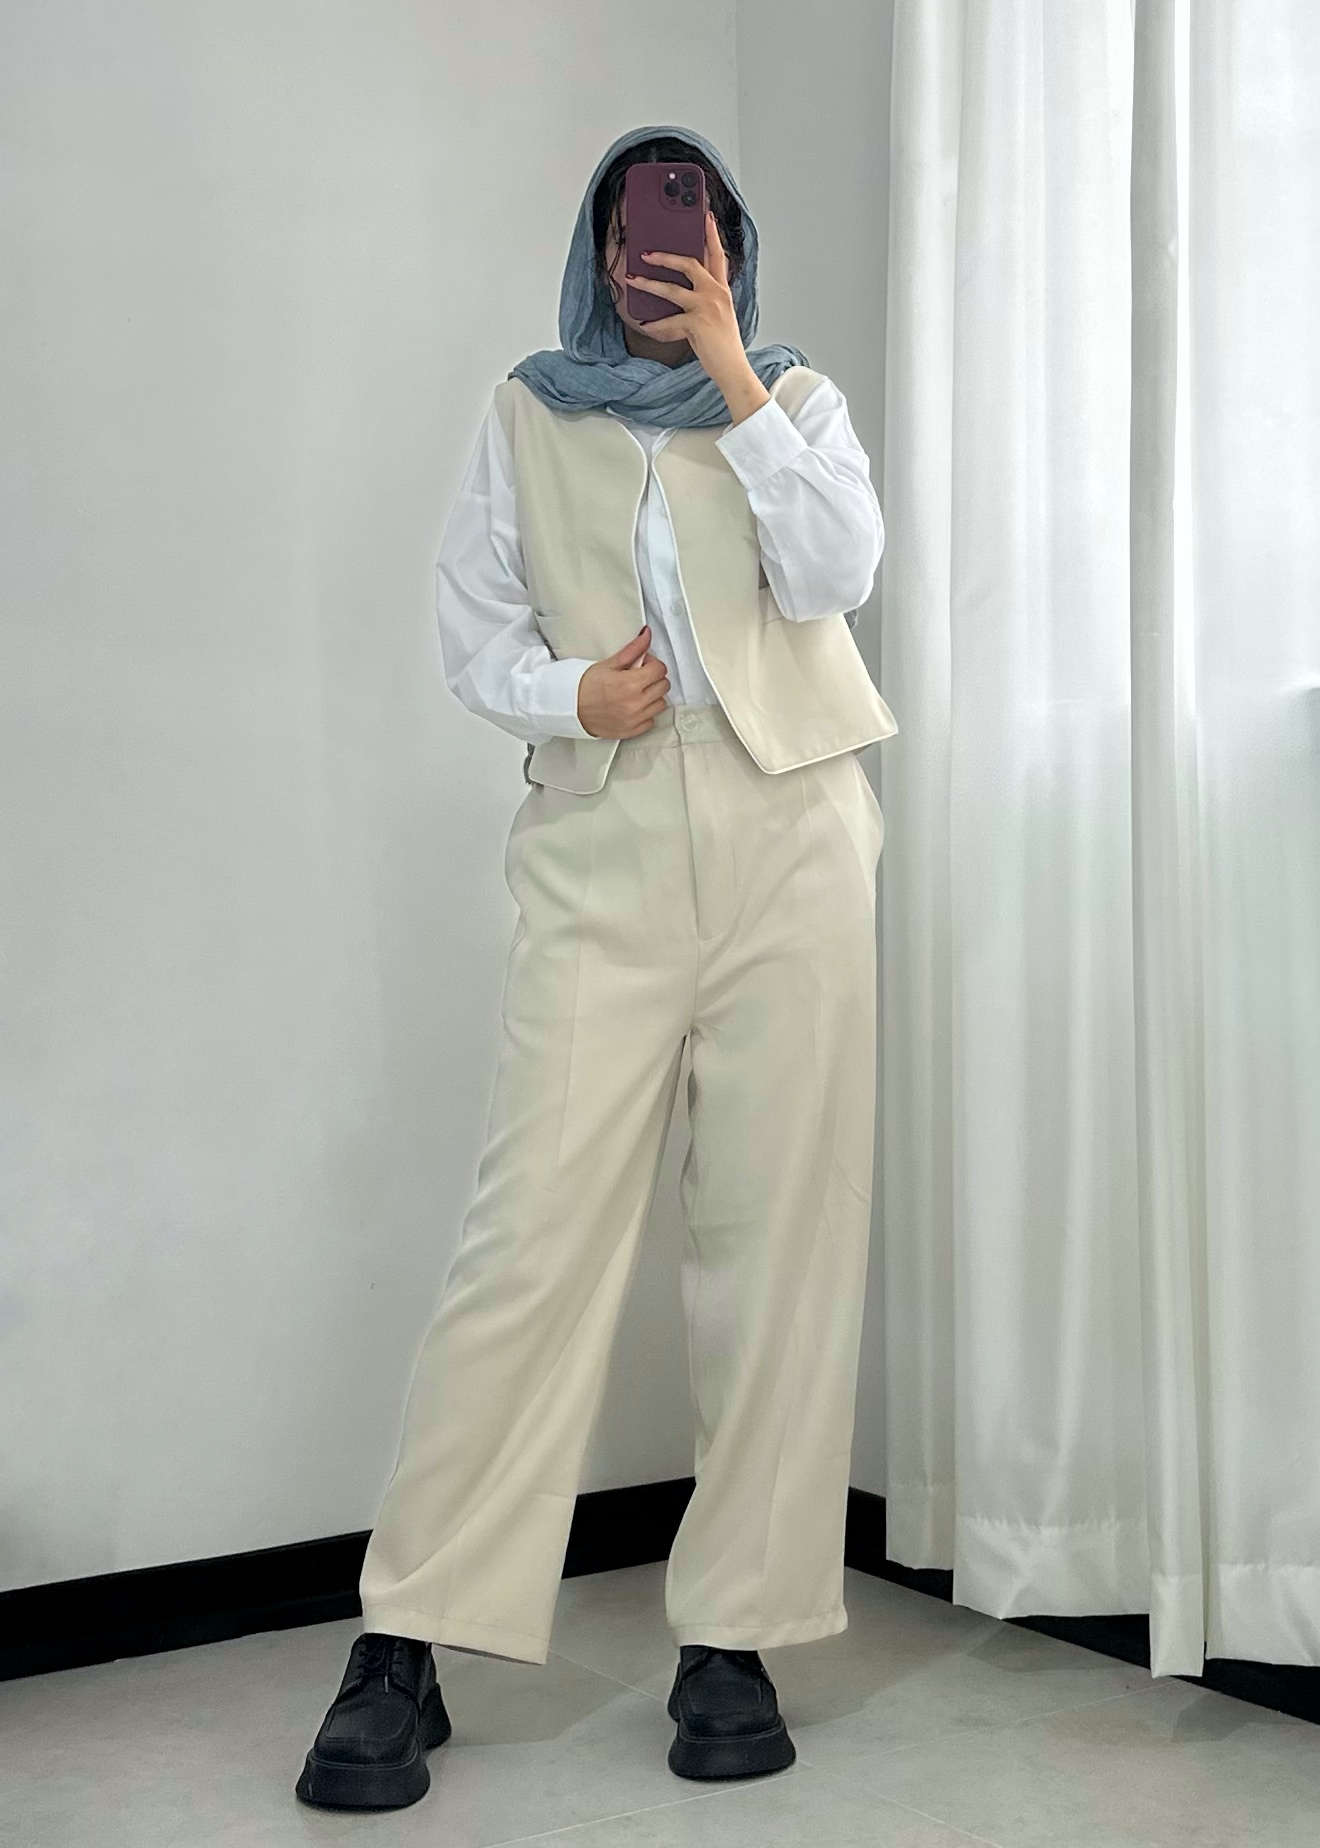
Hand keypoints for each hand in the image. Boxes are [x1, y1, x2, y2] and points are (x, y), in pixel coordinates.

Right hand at [577, 625, 669, 737]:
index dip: (652, 663)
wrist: (570, 708)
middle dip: (654, 678)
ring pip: (661, 703)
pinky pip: (651, 720)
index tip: (643, 664)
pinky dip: (646, 713)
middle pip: (664, 686)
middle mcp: (635, 703)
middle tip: (639, 676)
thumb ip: (632, 650)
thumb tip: (646, 636)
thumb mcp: (608, 664)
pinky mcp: (632, 731)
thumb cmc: (585, 687)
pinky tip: (633, 706)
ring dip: (653, 696)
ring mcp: (635, 719)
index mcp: (630, 683)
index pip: (660, 670)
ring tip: (637, 692)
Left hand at [625, 210, 748, 389]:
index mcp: (721, 290)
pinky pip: (668, 321)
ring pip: (671, 289)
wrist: (733, 369)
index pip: (717, 256)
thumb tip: (675, 292)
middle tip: (647, 253)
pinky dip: (655, 325)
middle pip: (689, 263)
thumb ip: (702, 300)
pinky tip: (645, 325)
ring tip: (633, 279)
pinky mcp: (697, 323)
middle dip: (665, 256)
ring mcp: (707, 307)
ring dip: (648, 283)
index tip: (705, 217)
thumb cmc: (723, 346)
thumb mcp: (717, 316)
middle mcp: (715, 294)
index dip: (711, 234)